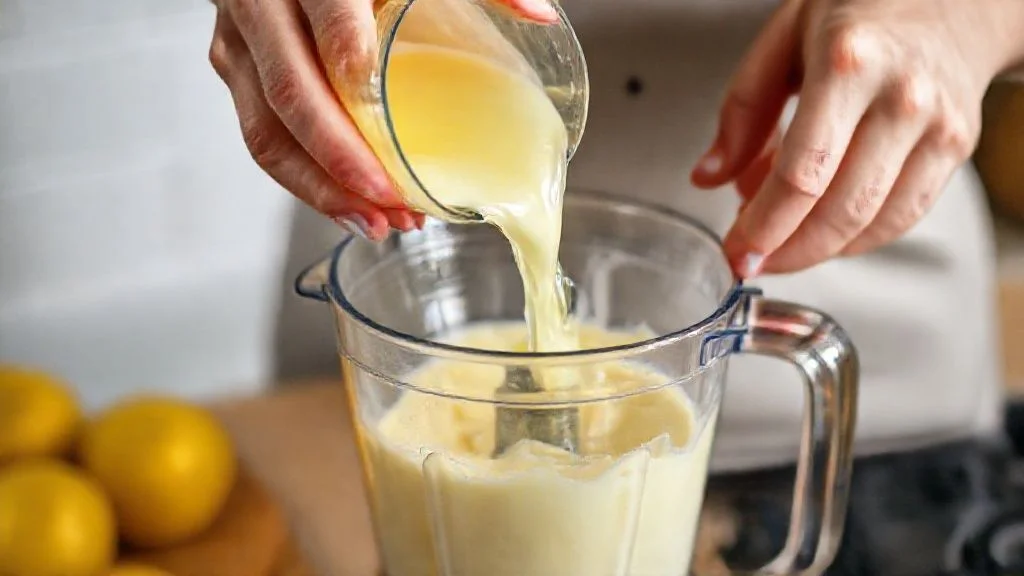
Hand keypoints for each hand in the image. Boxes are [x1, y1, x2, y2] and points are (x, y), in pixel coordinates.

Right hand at [208, 0, 555, 239]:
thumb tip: (539, 13)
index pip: (329, 26)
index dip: (357, 87)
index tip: (391, 142)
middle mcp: (263, 4)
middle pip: (290, 96)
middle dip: (341, 164)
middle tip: (391, 206)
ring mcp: (242, 40)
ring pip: (264, 130)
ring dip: (321, 189)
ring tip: (378, 222)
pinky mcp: (238, 67)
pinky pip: (260, 135)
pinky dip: (305, 180)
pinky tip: (350, 206)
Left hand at [691, 0, 1023, 276]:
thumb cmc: (864, 8)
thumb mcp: (784, 36)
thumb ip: (743, 109)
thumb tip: (710, 176)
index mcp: (847, 64)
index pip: (800, 174)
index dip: (763, 227)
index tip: (736, 250)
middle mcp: (900, 98)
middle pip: (838, 209)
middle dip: (787, 251)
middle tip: (753, 259)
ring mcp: (935, 127)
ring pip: (872, 223)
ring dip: (818, 251)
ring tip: (782, 245)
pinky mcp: (956, 148)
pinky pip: (903, 217)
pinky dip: (857, 238)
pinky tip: (825, 232)